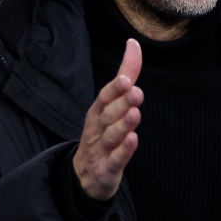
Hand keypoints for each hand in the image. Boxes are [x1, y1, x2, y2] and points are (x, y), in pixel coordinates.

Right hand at [73, 40, 142, 200]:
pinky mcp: (107, 169)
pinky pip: (115, 160)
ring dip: (123, 125)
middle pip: (108, 115)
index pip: (104, 98)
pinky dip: (123, 151)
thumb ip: (125, 75)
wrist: (84, 176)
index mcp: (98, 112)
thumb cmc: (102, 134)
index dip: (114, 89)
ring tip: (135, 114)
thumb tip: (133, 44)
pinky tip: (133, 141)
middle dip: (121, 103)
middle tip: (136, 92)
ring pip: (111, 136)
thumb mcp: (111, 104)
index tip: (126, 79)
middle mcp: (97, 128)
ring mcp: (101, 150)